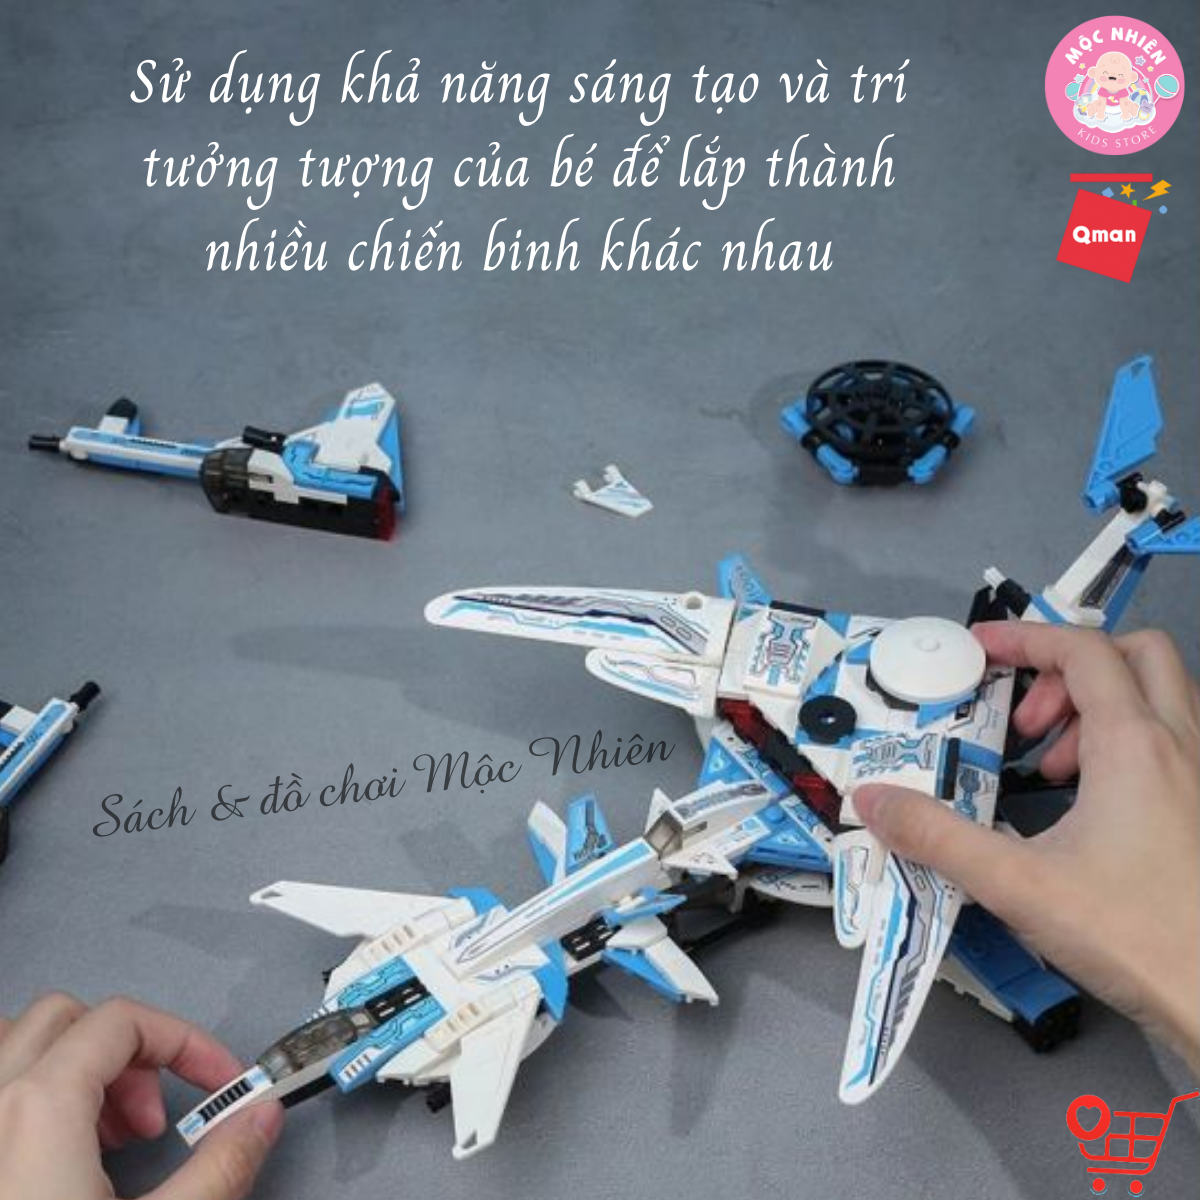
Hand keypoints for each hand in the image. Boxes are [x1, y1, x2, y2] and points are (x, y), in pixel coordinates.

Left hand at [0, 994, 282, 1199]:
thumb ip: (219, 1168)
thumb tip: (259, 1118)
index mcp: (37, 1109)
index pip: (123, 1022)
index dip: (185, 1042)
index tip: (219, 1083)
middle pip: (67, 1020)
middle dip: (127, 1055)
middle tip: (155, 1121)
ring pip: (16, 1048)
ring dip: (72, 1070)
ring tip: (106, 1137)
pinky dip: (27, 1100)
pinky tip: (57, 1163)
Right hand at [854, 622, 1199, 1070]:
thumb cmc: (1135, 936)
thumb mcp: (1019, 885)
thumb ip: (937, 837)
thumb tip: (872, 801)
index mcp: (1135, 745)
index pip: (1082, 650)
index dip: (1024, 638)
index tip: (978, 652)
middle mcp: (1184, 745)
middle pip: (1138, 653)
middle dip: (1072, 669)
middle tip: (1029, 723)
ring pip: (1164, 696)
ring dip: (1102, 708)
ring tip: (1055, 769)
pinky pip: (1176, 742)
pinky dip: (1131, 745)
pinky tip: (1097, 807)